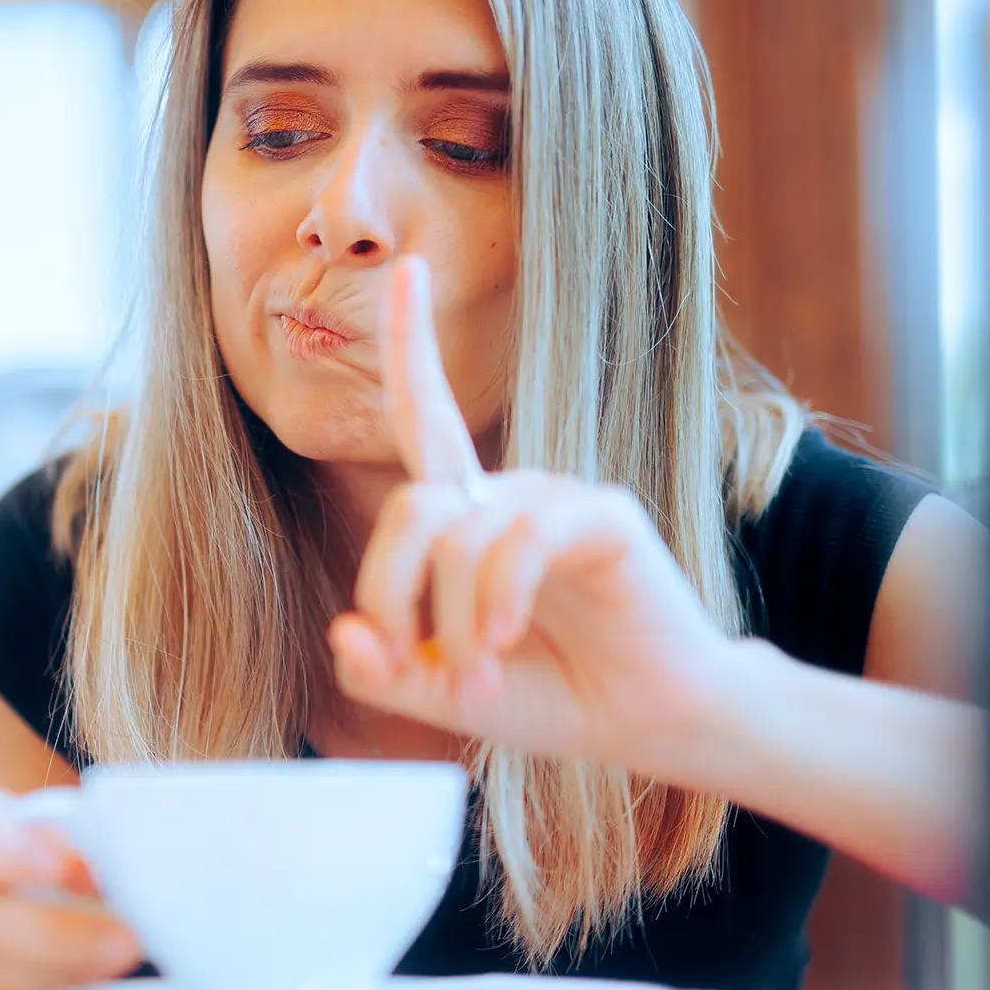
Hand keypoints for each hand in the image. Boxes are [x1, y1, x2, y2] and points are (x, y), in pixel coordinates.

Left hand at [327, 256, 735, 781]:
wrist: (645, 723)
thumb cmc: (549, 694)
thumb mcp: (442, 691)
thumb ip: (379, 670)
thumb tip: (343, 634)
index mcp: (466, 516)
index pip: (424, 416)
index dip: (413, 342)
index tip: (406, 267)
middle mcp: (507, 493)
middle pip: (411, 505)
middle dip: (392, 590)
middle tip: (418, 664)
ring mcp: (557, 498)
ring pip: (459, 535)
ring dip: (455, 618)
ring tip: (480, 676)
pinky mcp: (602, 515)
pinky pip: (520, 541)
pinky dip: (499, 599)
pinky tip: (510, 641)